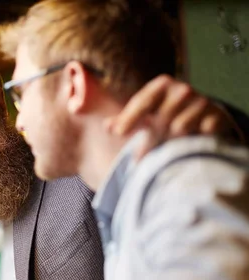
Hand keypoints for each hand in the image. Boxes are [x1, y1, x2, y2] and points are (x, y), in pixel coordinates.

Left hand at [107, 74, 237, 157]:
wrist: (206, 115)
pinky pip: (199, 133)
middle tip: (147, 150)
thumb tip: (107, 127)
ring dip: (173, 139)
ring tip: (173, 141)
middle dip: (152, 136)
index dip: (129, 118)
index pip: (142, 102)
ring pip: (179, 127)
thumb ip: (125, 121)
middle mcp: (182, 89)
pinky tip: (193, 139)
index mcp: (162, 85)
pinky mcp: (217, 115)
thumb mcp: (146, 115)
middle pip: (160, 118)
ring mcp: (201, 101)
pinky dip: (194, 139)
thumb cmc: (167, 115)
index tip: (118, 134)